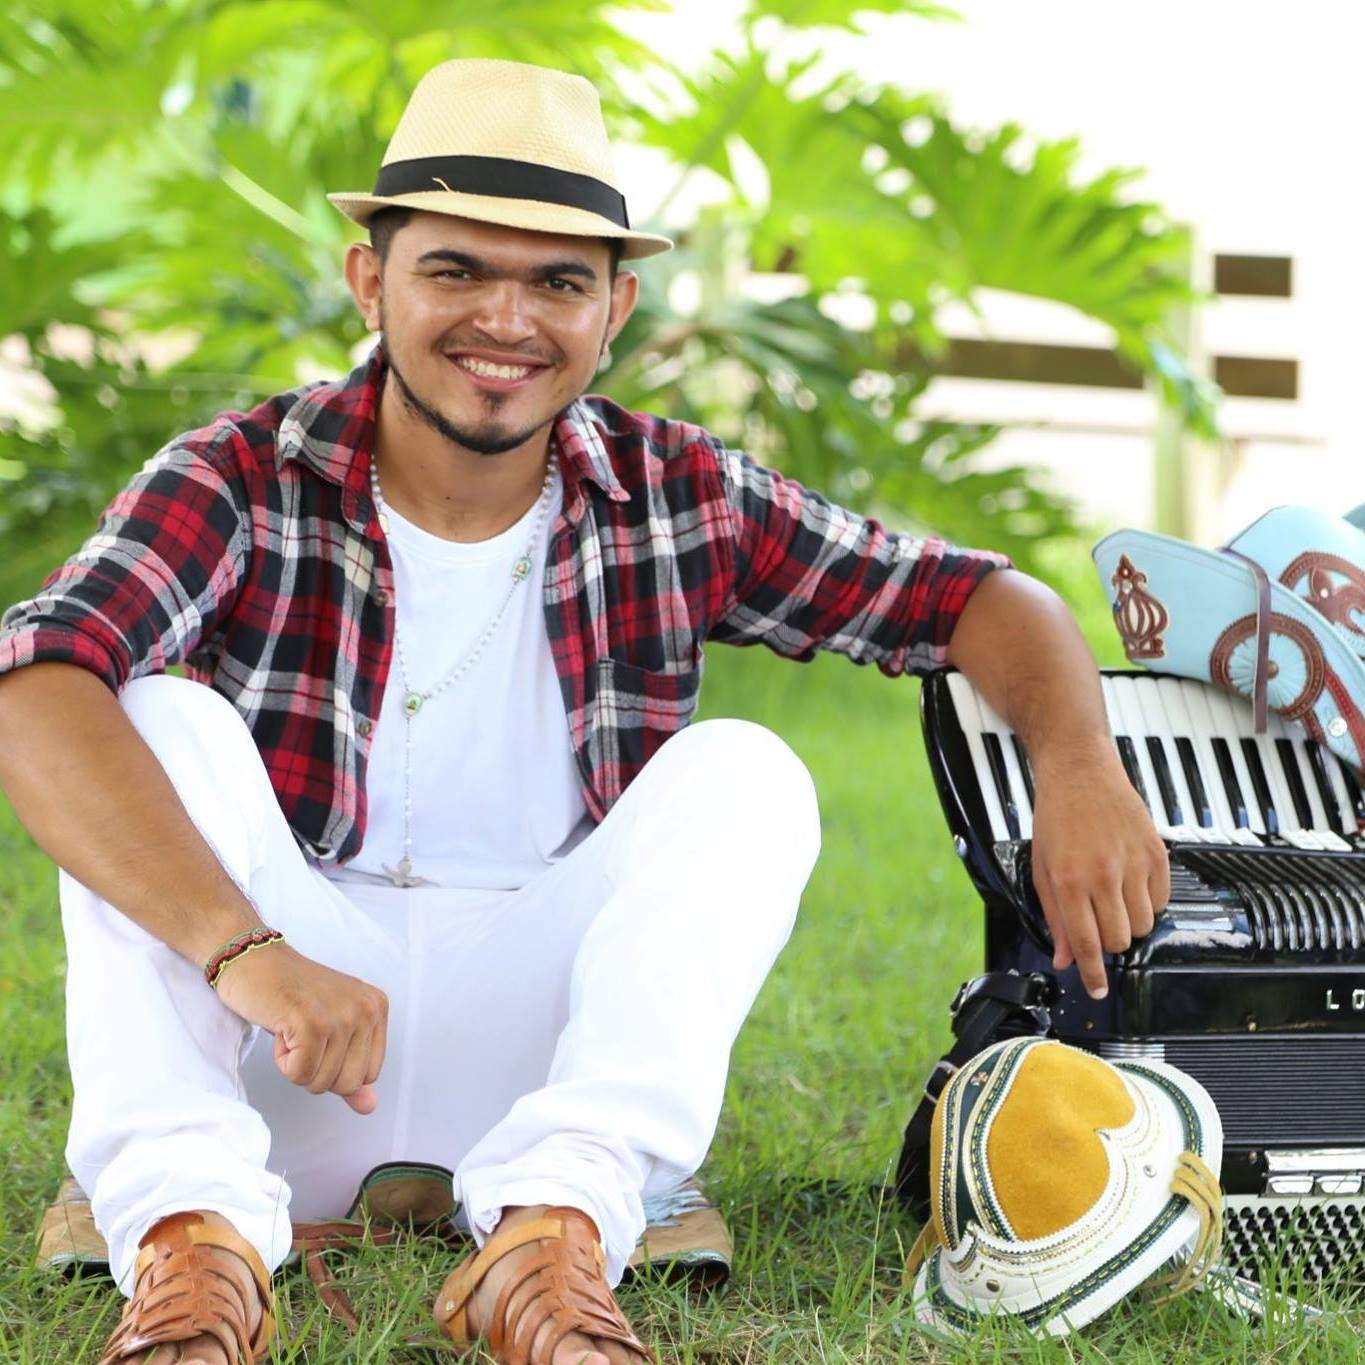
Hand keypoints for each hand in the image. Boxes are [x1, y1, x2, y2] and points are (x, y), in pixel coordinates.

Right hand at [212, 940, 388, 1113]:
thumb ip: (352, 1068)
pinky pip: (300, 1074)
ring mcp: (341, 1016)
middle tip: (302, 1034)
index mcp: (377, 1009)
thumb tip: (369, 1107)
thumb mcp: (330, 1030)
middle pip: (347, 1084)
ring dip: (296, 1065)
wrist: (253, 959)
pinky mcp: (313, 1023)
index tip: (318, 1037)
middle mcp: (367, 1010)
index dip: (335, 1068)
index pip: (368, 1075)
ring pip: (322, 1083)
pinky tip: (281, 1029)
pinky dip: (282, 1062)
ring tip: (291, 1027)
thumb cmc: (289, 994)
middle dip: (316, 1071)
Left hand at [1029, 740, 1169, 999]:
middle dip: (1109, 943)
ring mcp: (1134, 863)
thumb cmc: (1055, 819)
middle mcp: (1104, 875)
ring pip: (1144, 924)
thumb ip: (1056, 917)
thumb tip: (1065, 959)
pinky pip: (1162, 900)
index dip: (1093, 975)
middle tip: (1099, 923)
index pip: (1087, 945)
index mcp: (1070, 882)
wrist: (1080, 772)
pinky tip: (1130, 883)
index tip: (1097, 991)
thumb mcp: (1042, 869)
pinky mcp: (1157, 852)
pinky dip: (1148, 902)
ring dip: (1129, 922)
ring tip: (1112, 898)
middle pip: (1120, 940)